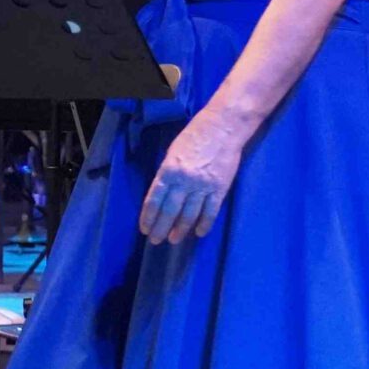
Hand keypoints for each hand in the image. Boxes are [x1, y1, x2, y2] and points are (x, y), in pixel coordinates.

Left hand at [138, 109, 245, 244]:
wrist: (223, 127)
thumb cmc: (195, 135)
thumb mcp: (172, 152)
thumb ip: (167, 173)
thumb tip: (162, 193)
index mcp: (168, 170)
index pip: (154, 199)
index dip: (149, 216)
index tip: (145, 229)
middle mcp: (184, 181)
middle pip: (170, 210)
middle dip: (161, 228)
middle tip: (156, 241)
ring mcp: (203, 186)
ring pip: (189, 214)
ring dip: (180, 229)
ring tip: (174, 240)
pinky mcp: (220, 188)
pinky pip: (210, 211)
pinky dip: (204, 224)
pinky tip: (198, 233)